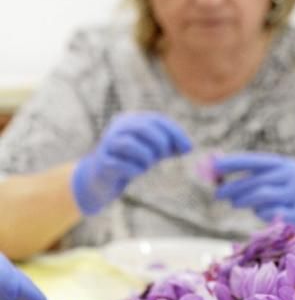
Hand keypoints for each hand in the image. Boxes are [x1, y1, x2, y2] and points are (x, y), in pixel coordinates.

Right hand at [72, 112, 191, 214]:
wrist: (101, 180)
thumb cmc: (130, 162)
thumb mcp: (152, 152)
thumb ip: (169, 147)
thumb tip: (188, 147)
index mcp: (130, 120)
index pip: (156, 119)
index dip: (175, 132)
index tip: (188, 148)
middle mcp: (117, 128)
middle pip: (143, 127)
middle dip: (160, 142)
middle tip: (164, 156)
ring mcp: (107, 145)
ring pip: (130, 144)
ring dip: (146, 157)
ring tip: (146, 165)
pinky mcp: (103, 163)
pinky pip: (123, 165)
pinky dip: (135, 170)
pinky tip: (136, 172)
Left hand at [214, 152, 294, 224]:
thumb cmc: (289, 195)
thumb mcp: (275, 181)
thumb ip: (253, 177)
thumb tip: (218, 170)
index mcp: (287, 165)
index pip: (258, 161)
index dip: (236, 162)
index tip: (215, 166)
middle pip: (258, 180)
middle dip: (235, 187)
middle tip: (218, 193)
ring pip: (264, 195)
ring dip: (244, 199)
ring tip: (233, 202)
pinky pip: (272, 213)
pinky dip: (261, 213)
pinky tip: (258, 212)